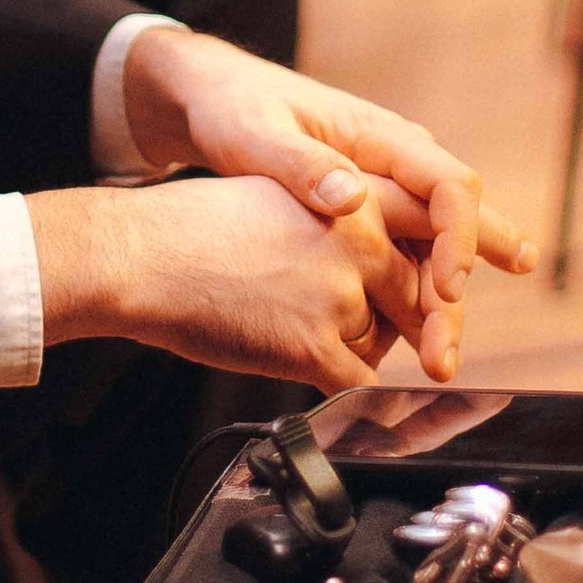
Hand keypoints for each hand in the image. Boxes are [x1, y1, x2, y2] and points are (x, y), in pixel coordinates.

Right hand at [27, 171, 434, 388]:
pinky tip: (302, 367)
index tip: (443, 303)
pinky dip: (338, 388)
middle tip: (374, 338)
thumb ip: (340, 219)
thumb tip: (382, 258)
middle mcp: (359, 239)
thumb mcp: (283, 194)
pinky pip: (357, 384)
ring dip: (352, 350)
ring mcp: (341, 294)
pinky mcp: (316, 345)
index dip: (435, 276)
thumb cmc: (193, 229)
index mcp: (355, 196)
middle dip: (398, 323)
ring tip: (296, 332)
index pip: (427, 238)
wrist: (140, 256)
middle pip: (414, 298)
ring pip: (382, 343)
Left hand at [118, 24, 533, 380]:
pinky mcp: (365, 219)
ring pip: (432, 250)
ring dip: (437, 308)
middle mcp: (397, 165)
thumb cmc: (234, 108)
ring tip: (438, 367)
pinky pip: (401, 258)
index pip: (451, 187)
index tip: (444, 291)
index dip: (459, 241)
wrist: (213, 100)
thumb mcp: (256, 133)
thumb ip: (301, 164)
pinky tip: (406, 342)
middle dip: (458, 292)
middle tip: (447, 358)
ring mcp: (384, 193)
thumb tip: (353, 198)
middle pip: (456, 227)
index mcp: (383, 137)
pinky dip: (408, 299)